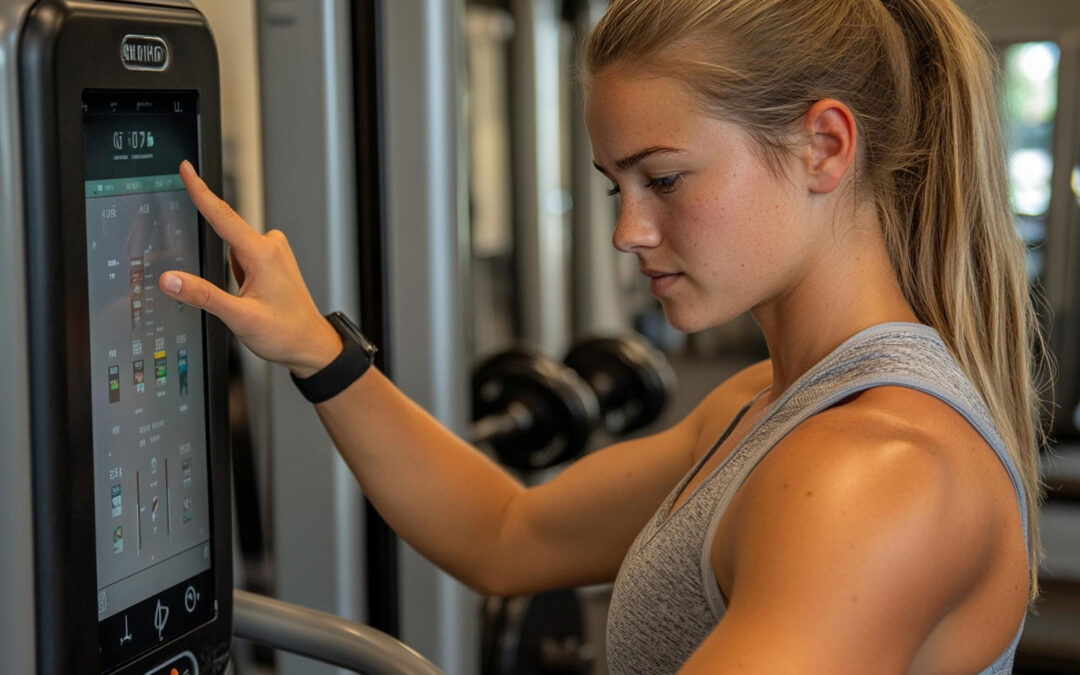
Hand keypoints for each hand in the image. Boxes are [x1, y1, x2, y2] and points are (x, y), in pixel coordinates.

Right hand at [158, 160, 341, 376]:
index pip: (222, 215)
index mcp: (262, 253)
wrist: (311, 344)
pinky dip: (238, 274)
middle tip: (238, 296)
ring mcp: (274, 252)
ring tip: (250, 302)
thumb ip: (202, 295)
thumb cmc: (284, 332)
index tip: (187, 168)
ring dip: (230, 273)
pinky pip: (243, 259)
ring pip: (233, 251)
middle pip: (225, 236)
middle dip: (217, 261)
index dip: (200, 190)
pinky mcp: (274, 260)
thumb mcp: (238, 317)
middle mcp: (270, 246)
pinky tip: (252, 296)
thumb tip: (171, 280)